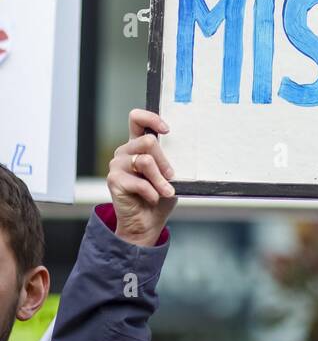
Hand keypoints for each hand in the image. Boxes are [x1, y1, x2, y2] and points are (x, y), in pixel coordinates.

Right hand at [107, 108, 176, 246]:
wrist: (147, 222)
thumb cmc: (160, 196)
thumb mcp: (169, 175)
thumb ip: (169, 160)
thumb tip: (182, 151)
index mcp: (137, 145)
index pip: (137, 119)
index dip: (151, 118)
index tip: (167, 130)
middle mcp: (125, 151)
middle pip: (148, 141)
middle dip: (165, 162)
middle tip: (171, 177)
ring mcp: (117, 165)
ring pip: (145, 161)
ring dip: (160, 179)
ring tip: (166, 191)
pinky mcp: (114, 180)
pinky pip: (140, 182)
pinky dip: (153, 192)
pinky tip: (153, 198)